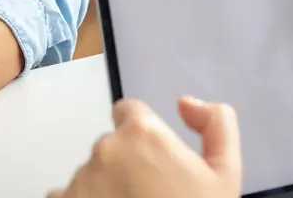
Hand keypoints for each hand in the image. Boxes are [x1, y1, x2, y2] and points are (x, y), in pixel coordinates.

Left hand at [47, 96, 241, 197]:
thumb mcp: (225, 174)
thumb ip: (216, 124)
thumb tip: (187, 103)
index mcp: (142, 135)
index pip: (129, 111)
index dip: (143, 134)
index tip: (155, 160)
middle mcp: (104, 152)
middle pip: (112, 147)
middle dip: (128, 166)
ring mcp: (78, 182)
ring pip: (92, 174)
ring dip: (106, 189)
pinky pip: (66, 197)